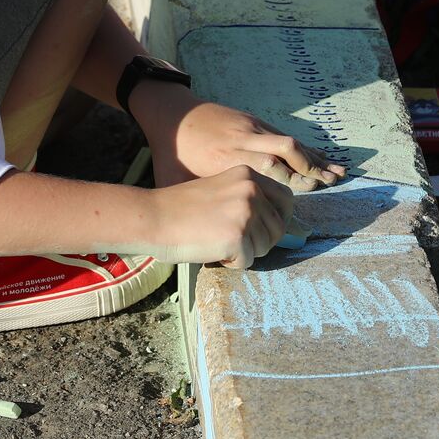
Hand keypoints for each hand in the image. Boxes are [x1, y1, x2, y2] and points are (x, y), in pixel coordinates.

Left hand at [132, 82, 346, 191]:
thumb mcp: (184, 184)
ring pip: (289, 140)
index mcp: (227, 159)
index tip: (311, 192)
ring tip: (337, 171)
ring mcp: (249, 128)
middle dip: (312, 167)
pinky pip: (282, 135)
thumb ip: (204, 207)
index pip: (268, 167)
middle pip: (286, 149)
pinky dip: (302, 148)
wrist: (169, 114)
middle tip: (332, 181)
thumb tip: (218, 241)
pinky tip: (318, 158)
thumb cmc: (173, 155)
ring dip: (314, 157)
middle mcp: (243, 141)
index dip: (292, 179)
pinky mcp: (252, 120)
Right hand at [146, 165, 293, 268]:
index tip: (264, 229)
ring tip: (217, 242)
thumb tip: (276, 224)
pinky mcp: (238, 237)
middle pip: (279, 227)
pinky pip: (247, 261)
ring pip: (265, 246)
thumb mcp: (220, 190)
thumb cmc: (180, 208)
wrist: (152, 217)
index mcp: (248, 175)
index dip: (278, 219)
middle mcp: (252, 190)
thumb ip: (246, 199)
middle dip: (262, 240)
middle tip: (236, 242)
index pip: (286, 199)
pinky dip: (231, 263)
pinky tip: (211, 250)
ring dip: (245, 252)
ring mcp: (246, 213)